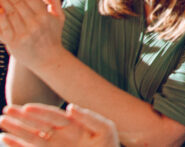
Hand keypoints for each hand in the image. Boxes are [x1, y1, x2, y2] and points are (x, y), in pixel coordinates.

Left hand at [0, 0, 64, 68]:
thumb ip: (54, 2)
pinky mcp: (14, 41)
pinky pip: (4, 26)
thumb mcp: (59, 17)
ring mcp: (24, 32)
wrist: (48, 60)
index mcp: (46, 15)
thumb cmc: (52, 36)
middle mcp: (35, 22)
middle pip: (19, 1)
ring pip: (10, 11)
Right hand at [0, 104, 117, 146]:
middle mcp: (60, 133)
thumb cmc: (107, 145)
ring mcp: (53, 145)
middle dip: (23, 117)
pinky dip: (17, 145)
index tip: (27, 108)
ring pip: (31, 136)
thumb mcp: (105, 130)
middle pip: (39, 123)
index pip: (54, 115)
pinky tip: (5, 139)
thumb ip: (90, 118)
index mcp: (73, 123)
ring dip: (17, 129)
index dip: (41, 111)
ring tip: (2, 122)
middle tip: (7, 110)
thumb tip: (71, 108)